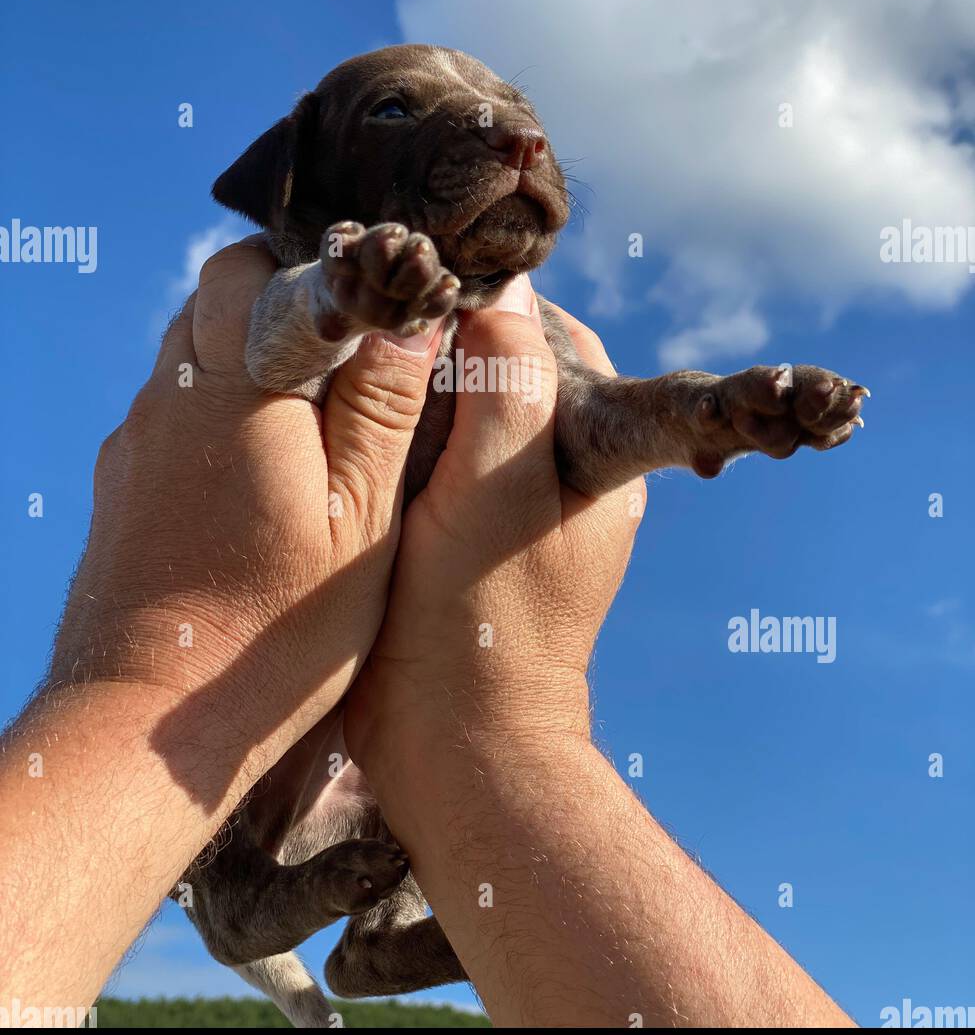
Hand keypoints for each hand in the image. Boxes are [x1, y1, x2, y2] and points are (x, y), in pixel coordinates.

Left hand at [52, 238, 445, 801]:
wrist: (148, 725)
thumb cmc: (277, 631)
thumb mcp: (361, 522)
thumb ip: (384, 408)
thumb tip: (410, 314)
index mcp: (234, 393)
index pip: (251, 267)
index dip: (310, 263)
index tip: (368, 293)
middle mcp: (166, 401)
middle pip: (210, 301)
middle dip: (277, 303)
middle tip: (348, 353)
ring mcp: (132, 446)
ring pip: (185, 357)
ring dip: (245, 362)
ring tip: (312, 421)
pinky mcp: (118, 490)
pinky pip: (167, 417)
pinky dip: (213, 417)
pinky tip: (258, 479)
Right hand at [342, 280, 850, 1029]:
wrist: (453, 751)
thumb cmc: (481, 621)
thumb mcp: (497, 487)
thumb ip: (507, 383)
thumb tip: (499, 289)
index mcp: (595, 455)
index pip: (558, 341)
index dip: (499, 303)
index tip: (431, 283)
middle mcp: (557, 476)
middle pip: (508, 369)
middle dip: (453, 338)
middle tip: (381, 316)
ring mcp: (504, 511)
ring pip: (464, 411)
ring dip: (418, 385)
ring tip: (357, 356)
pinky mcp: (455, 543)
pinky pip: (429, 460)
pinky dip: (397, 434)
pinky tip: (348, 422)